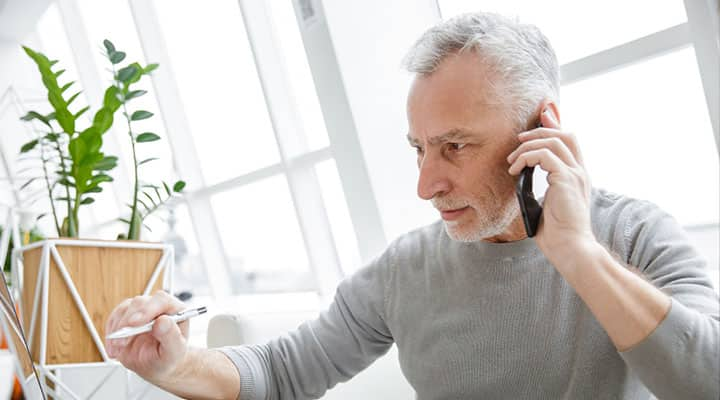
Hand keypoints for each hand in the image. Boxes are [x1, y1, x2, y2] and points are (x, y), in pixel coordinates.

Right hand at [105, 291, 188, 382]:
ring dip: (118, 329)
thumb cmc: (169, 357)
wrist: (157, 366)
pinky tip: (114, 348)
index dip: (148, 309)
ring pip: (125, 308)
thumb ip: (171, 337)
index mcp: (176, 310)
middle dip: (128, 322)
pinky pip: (115, 317)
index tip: (135, 323)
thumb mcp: (173, 353)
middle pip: (140, 303)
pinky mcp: (127, 315)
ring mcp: (141, 310)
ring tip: (119, 348)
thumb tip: (162, 321)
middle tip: (122, 342)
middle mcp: (158, 306)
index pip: (162, 300)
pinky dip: (111, 333)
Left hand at [506, 108, 594, 265]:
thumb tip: (521, 180)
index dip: (554, 127)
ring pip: (553, 141)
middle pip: (565, 135)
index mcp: (577, 176)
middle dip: (540, 130)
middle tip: (519, 139)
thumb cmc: (556, 233)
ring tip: (512, 161)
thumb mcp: (545, 205)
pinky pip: (543, 156)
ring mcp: (575, 174)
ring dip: (528, 146)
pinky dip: (526, 158)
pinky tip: (515, 170)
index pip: (569, 142)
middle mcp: (580, 172)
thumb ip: (539, 189)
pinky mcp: (566, 180)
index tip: (536, 122)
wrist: (570, 248)